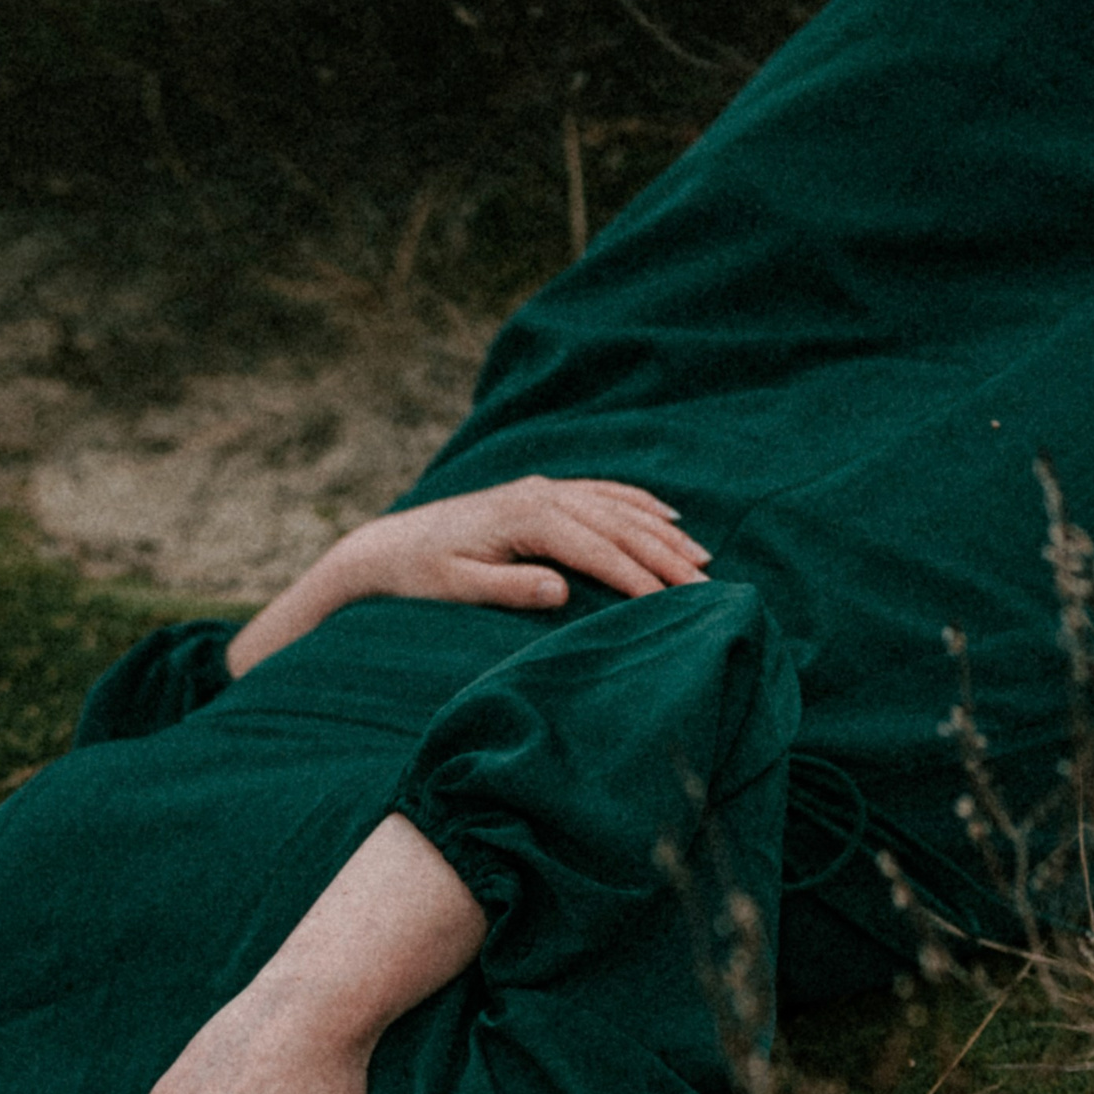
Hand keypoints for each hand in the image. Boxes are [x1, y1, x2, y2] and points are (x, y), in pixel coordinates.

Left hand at [336, 475, 708, 611]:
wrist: (387, 550)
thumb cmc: (419, 578)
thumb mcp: (458, 591)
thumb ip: (509, 589)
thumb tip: (561, 591)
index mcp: (526, 518)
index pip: (598, 549)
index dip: (638, 577)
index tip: (673, 603)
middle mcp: (541, 494)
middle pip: (619, 525)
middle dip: (666, 556)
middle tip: (706, 587)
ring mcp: (543, 489)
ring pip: (618, 507)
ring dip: (663, 531)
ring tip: (703, 558)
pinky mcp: (539, 493)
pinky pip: (602, 493)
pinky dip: (638, 503)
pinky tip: (667, 516)